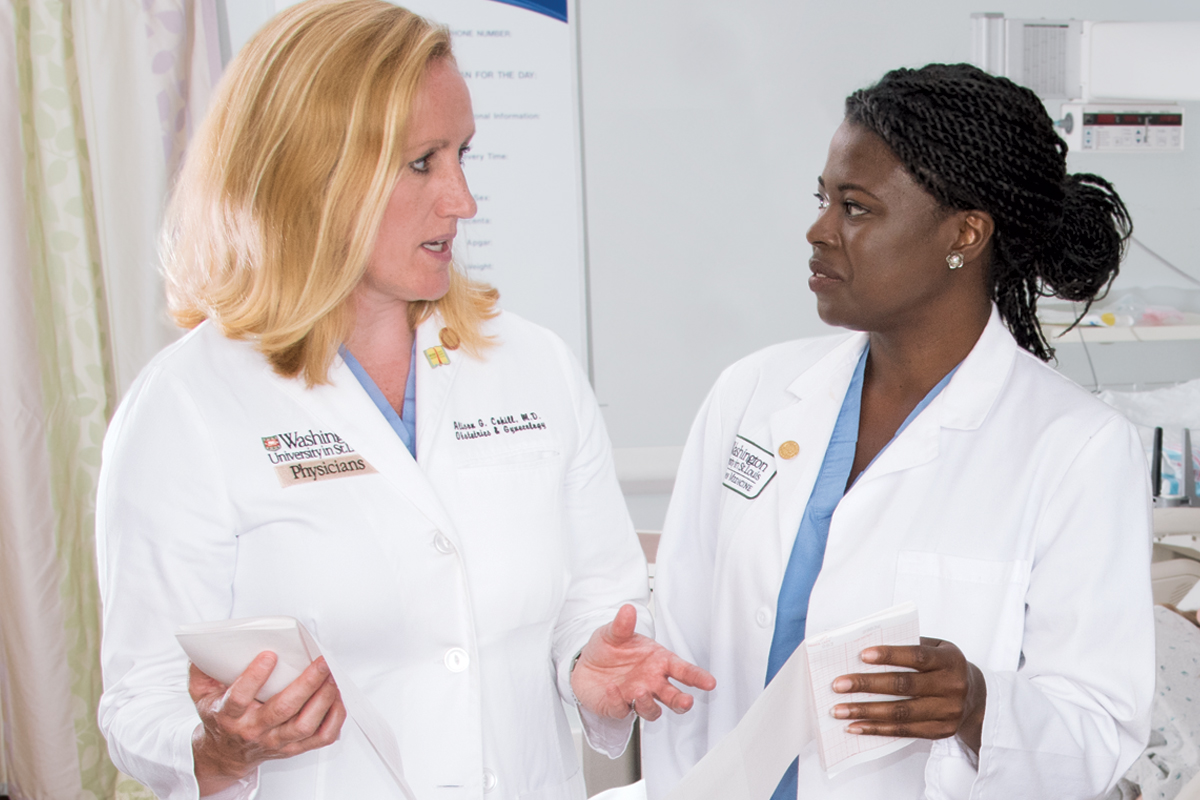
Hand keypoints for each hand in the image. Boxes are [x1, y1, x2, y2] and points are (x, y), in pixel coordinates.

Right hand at [189, 652, 345, 794]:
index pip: (239, 698)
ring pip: (304, 725)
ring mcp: (275, 742)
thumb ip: (201, 670)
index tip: (269, 655)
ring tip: (331, 676)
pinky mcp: (292, 748)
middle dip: (306, 684)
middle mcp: (253, 730)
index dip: (254, 677)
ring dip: (323, 699)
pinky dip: (334, 719)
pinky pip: (320, 738)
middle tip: (320, 662)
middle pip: (282, 710)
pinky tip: (337, 699)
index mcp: (228, 715)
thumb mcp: (201, 693)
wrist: (224, 753)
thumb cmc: (219, 717)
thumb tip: (206, 647)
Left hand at [570, 604, 715, 721]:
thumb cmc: (609, 649)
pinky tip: (613, 689)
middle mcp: (652, 682)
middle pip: (673, 696)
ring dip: (648, 703)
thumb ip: (623, 625)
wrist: (585, 665)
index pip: (683, 670)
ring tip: (640, 692)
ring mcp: (636, 697)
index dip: (697, 677)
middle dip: (681, 701)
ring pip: (652, 710)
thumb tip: (628, 609)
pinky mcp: (618, 708)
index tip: (710, 682)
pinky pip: (622, 710)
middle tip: (686, 701)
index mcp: (658, 662)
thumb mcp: (614, 632)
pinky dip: (618, 701)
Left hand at [829, 637, 985, 753]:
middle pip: (903, 686)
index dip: (889, 655)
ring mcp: (947, 712)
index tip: (862, 655)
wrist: (977, 698)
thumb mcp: (936, 649)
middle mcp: (951, 686)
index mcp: (949, 661)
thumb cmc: (945, 667)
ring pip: (900, 713)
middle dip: (867, 685)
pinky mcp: (940, 731)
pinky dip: (877, 729)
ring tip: (839, 710)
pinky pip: (903, 732)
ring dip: (865, 711)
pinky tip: (855, 726)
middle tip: (838, 685)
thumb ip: (909, 647)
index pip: (916, 656)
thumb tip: (865, 652)